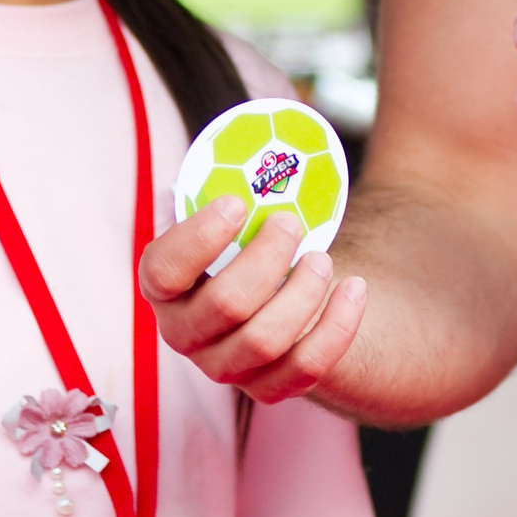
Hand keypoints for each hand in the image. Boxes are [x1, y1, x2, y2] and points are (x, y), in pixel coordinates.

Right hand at [138, 195, 367, 403]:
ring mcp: (227, 367)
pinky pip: (306, 367)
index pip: (161, 272)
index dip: (196, 239)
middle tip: (292, 223)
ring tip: (322, 257)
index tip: (237, 203)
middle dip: (267, 258)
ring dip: (303, 291)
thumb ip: (230, 172)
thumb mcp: (232, 210)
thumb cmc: (246, 241)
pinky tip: (356, 288)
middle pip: (225, 304)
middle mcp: (186, 334)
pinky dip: (338, 326)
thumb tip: (261, 128)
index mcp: (164, 288)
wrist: (279, 298)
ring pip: (265, 340)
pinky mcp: (270, 388)